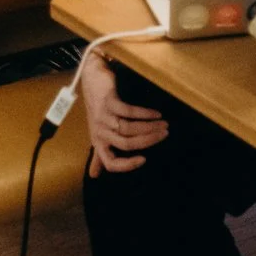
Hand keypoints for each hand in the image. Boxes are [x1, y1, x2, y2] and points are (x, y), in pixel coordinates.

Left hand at [80, 52, 166, 176]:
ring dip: (150, 127)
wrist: (91, 79)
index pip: (110, 163)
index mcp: (98, 142)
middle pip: (126, 144)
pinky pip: (129, 111)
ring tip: (164, 124)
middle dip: (148, 141)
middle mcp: (99, 131)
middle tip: (164, 134)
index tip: (145, 159)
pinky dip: (145, 113)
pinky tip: (156, 113)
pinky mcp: (108, 101)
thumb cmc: (96, 109)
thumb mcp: (97, 133)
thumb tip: (94, 176)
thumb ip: (99, 154)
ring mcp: (103, 116)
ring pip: (129, 128)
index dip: (127, 165)